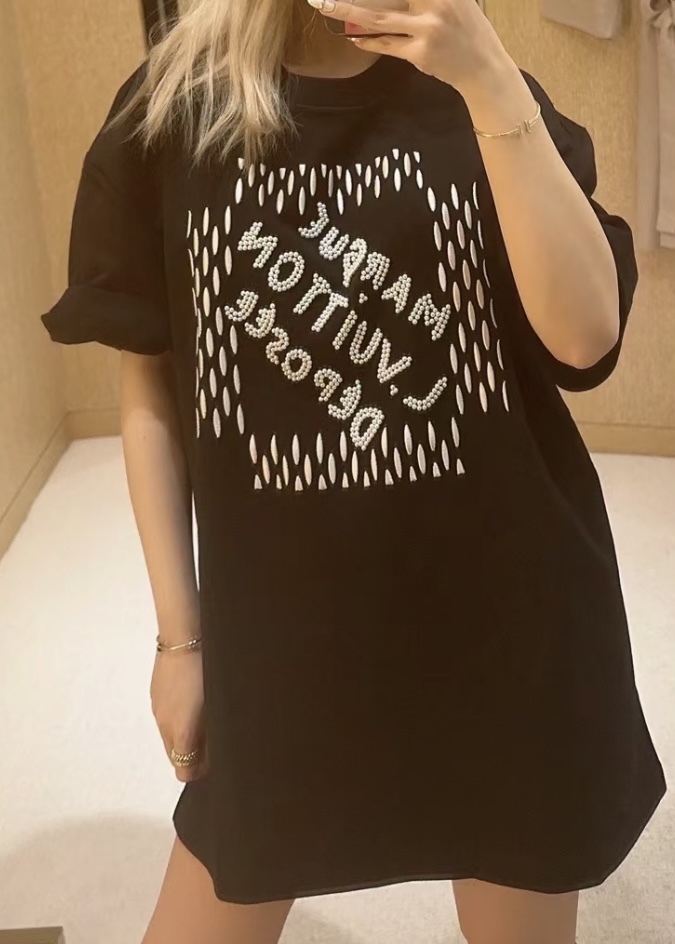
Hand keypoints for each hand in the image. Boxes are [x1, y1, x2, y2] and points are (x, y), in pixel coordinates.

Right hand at [150, 647, 207, 782]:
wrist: (185, 638)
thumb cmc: (209, 670)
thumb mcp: (218, 705)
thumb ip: (212, 735)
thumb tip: (209, 756)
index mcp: (181, 731)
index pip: (184, 772)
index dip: (199, 770)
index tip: (213, 760)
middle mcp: (165, 724)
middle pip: (174, 757)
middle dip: (191, 755)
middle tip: (212, 740)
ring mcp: (158, 709)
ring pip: (168, 737)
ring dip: (183, 735)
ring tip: (204, 716)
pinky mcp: (155, 695)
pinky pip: (164, 718)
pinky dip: (176, 718)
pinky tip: (191, 700)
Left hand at [307, 0, 512, 97]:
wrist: (484, 67)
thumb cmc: (468, 30)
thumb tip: (397, 0)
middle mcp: (436, 2)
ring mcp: (427, 28)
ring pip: (378, 18)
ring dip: (347, 11)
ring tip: (324, 5)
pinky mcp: (420, 53)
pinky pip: (387, 45)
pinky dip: (369, 42)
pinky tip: (355, 38)